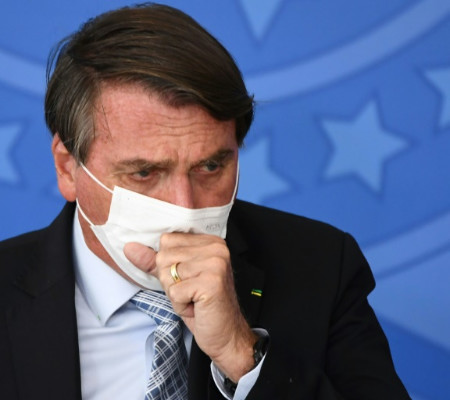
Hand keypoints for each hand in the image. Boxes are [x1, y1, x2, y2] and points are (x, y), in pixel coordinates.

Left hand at [124, 234, 256, 381]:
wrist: (226, 335)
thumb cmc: (202, 306)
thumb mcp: (176, 279)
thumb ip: (154, 261)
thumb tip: (129, 247)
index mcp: (210, 241)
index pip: (167, 241)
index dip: (169, 264)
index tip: (188, 278)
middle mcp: (215, 248)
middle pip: (164, 257)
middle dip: (170, 281)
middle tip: (192, 292)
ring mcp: (215, 264)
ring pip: (167, 274)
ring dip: (175, 294)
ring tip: (194, 299)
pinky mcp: (211, 282)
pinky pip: (174, 292)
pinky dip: (180, 306)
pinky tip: (197, 307)